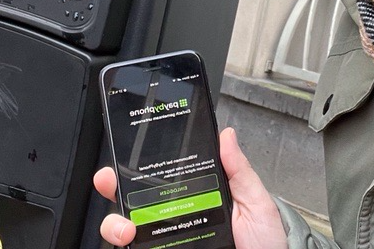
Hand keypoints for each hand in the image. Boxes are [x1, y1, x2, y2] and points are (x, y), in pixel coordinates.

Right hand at [94, 127, 286, 248]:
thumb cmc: (264, 245)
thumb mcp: (255, 203)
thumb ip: (239, 170)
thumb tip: (225, 135)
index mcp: (199, 198)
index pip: (166, 178)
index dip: (143, 165)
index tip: (128, 155)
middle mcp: (179, 220)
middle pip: (138, 201)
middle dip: (116, 187)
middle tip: (109, 180)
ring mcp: (169, 242)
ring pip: (128, 230)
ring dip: (116, 223)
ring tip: (125, 227)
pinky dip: (125, 246)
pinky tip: (130, 241)